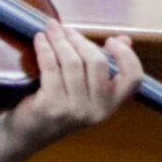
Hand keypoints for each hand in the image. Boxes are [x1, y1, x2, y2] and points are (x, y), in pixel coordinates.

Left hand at [3, 20, 140, 152]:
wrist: (29, 133)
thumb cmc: (59, 106)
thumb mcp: (85, 90)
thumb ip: (104, 66)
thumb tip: (124, 39)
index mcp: (111, 105)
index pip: (133, 79)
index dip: (126, 56)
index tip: (110, 40)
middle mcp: (98, 109)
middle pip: (97, 63)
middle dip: (79, 40)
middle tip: (63, 28)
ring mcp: (75, 110)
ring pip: (72, 63)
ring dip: (59, 40)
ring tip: (50, 29)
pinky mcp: (52, 106)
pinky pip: (50, 67)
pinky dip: (45, 49)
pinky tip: (40, 40)